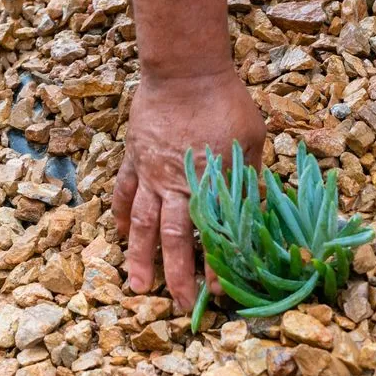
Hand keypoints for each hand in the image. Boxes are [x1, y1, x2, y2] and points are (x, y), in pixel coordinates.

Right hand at [113, 69, 266, 310]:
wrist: (185, 70)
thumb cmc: (226, 101)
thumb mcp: (253, 140)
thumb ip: (250, 178)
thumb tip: (258, 212)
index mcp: (210, 185)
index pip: (214, 237)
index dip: (216, 268)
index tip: (219, 294)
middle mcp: (177, 186)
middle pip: (174, 239)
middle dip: (175, 276)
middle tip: (177, 305)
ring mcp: (151, 173)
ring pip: (141, 223)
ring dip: (138, 256)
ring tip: (135, 285)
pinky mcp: (134, 158)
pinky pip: (123, 191)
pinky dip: (119, 214)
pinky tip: (117, 232)